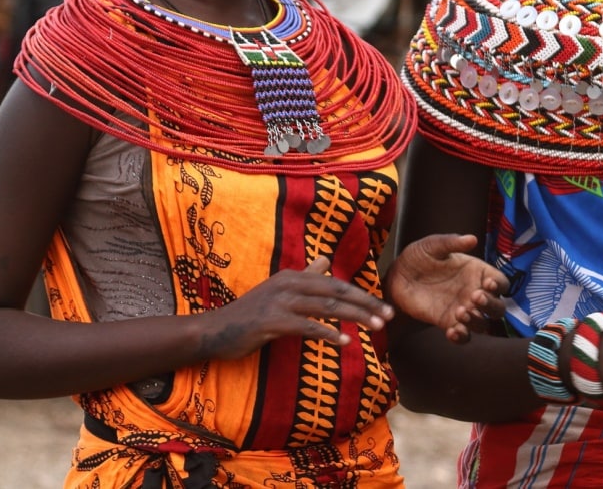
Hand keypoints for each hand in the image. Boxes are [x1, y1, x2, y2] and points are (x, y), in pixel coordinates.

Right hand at [200, 256, 391, 359]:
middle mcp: (289, 284)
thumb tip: (325, 261)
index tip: (384, 308)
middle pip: (337, 292)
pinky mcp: (271, 321)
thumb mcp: (278, 291)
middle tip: (389, 317)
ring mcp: (279, 302)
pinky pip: (306, 326)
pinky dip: (327, 334)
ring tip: (376, 327)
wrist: (213, 331)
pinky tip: (344, 342)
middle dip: (366, 304)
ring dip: (355, 317)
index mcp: (294, 277)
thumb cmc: (249, 314)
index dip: (363, 296)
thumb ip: (304, 276)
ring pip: (326, 307)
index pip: (336, 285)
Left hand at [386, 233, 508, 342]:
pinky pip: (463, 336)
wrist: (397, 276)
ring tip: (460, 312)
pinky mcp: (448, 322)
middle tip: (474, 297)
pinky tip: (452, 331)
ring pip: (483, 324)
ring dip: (477, 321)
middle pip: (498, 308)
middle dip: (491, 305)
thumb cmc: (418, 257)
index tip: (487, 283)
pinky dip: (461, 337)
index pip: (501, 282)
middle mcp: (474, 292)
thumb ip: (451, 242)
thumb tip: (472, 238)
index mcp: (477, 272)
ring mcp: (463, 309)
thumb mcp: (432, 245)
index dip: (499, 285)